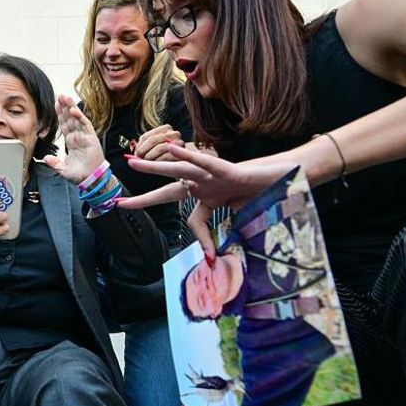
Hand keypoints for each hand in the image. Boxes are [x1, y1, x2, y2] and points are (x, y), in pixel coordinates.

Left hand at [43, 94, 105, 182]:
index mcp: (71, 141)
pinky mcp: (91, 138)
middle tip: (59, 95)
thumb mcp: (62, 169)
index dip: (60, 114)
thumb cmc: (80, 174)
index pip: (64, 125)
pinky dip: (80, 117)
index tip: (55, 104)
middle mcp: (78, 136)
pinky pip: (85, 125)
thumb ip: (54, 163)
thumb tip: (45, 158)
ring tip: (65, 97)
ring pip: (77, 118)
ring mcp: (84, 136)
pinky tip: (74, 110)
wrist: (90, 180)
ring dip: (71, 107)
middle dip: (65, 107)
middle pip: (70, 118)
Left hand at [115, 143, 296, 256]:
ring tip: (133, 163)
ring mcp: (214, 177)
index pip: (184, 211)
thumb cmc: (263, 192)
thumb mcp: (240, 217)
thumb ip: (225, 233)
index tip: (172, 237)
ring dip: (156, 168)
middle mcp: (205, 185)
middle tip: (119, 203)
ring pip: (180, 171)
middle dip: (145, 197)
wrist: (286, 176)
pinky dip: (187, 154)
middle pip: (169, 191)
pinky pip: (204, 162)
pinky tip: (173, 147)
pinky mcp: (227, 170)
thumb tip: (212, 258)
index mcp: (206, 197)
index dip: (171, 220)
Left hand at [134, 125, 183, 160]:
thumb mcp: (152, 147)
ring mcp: (180, 142)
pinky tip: (156, 164)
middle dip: (143, 151)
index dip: (140, 146)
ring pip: (160, 148)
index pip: (148, 136)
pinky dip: (158, 161)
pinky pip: (167, 156)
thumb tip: (134, 155)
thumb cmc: (163, 154)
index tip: (136, 154)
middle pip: (153, 140)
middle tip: (139, 158)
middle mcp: (175, 133)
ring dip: (150, 157)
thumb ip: (143, 147)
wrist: (183, 163)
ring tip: (147, 162)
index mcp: (166, 128)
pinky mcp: (183, 153)